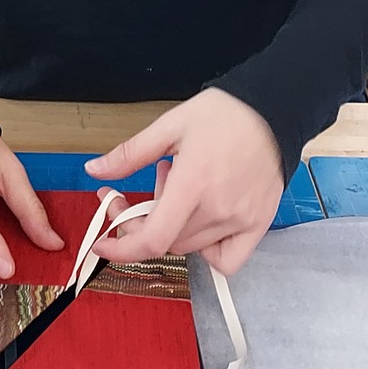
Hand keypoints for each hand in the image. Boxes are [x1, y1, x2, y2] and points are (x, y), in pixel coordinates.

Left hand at [84, 88, 283, 275]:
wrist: (273, 109)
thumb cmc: (224, 114)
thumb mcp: (169, 126)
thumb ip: (129, 154)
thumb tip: (94, 170)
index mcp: (193, 184)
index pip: (153, 239)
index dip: (122, 249)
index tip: (103, 241)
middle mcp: (218, 209)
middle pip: (166, 242)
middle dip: (141, 223)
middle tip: (138, 195)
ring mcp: (241, 220)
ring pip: (191, 247)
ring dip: (171, 228)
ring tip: (177, 191)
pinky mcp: (258, 224)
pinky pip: (227, 259)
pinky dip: (207, 251)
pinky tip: (200, 222)